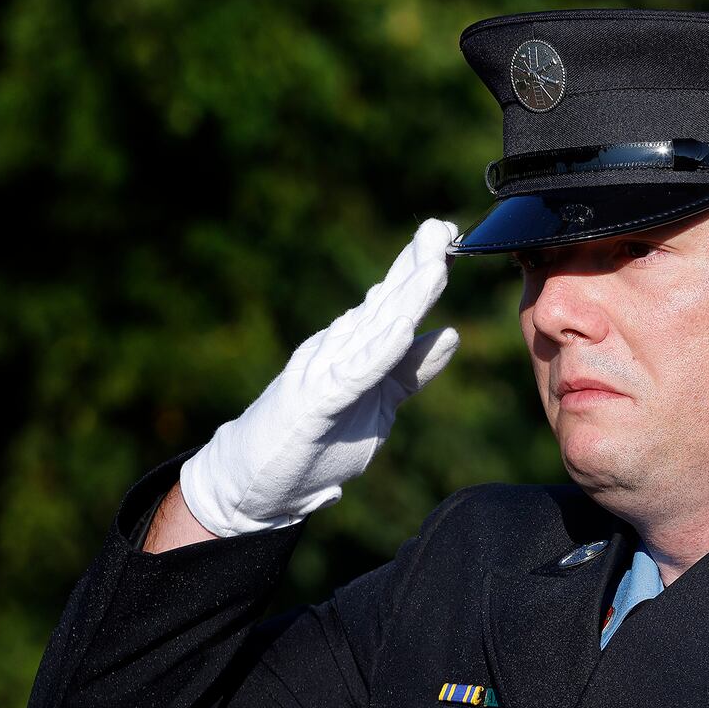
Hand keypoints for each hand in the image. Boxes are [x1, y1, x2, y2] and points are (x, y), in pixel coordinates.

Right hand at [180, 219, 460, 535]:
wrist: (255, 480)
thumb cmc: (316, 442)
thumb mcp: (377, 402)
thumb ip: (410, 370)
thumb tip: (451, 334)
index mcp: (357, 348)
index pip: (394, 302)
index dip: (422, 269)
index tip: (452, 237)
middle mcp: (339, 349)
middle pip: (385, 302)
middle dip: (416, 264)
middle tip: (443, 227)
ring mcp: (324, 373)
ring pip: (372, 328)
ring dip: (404, 296)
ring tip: (434, 264)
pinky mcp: (315, 403)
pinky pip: (353, 374)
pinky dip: (378, 351)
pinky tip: (400, 328)